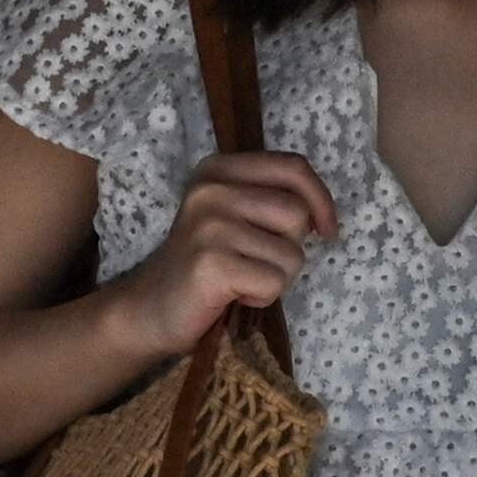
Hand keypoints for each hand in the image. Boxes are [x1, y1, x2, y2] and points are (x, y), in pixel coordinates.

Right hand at [100, 153, 337, 366]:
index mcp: (219, 169)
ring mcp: (210, 226)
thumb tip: (324, 215)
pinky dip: (262, 297)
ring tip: (243, 279)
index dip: (321, 200)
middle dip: (291, 247)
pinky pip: (274, 282)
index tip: (326, 230)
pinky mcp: (211, 264)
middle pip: (297, 214)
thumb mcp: (230, 214)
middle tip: (257, 262)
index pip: (293, 168)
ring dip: (277, 277)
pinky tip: (234, 295)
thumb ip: (268, 200)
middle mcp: (212, 190)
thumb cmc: (202, 264)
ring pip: (291, 254)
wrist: (149, 308)